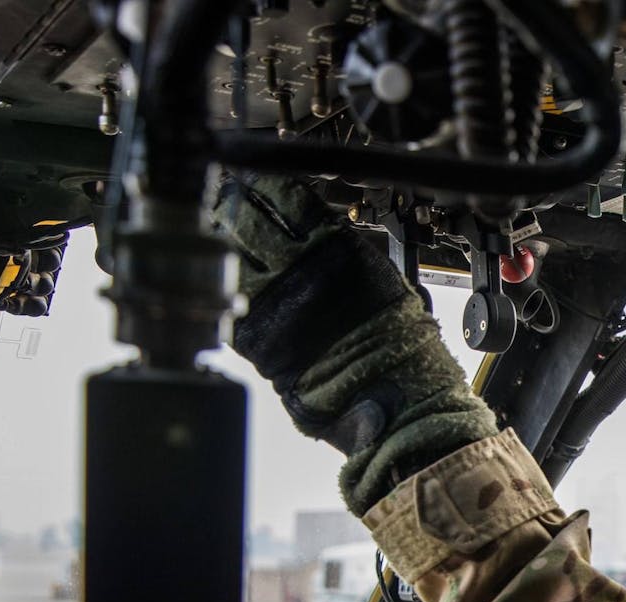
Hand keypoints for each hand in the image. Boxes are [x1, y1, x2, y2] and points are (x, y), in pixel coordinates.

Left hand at [210, 174, 496, 513]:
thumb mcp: (383, 278)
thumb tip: (321, 236)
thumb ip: (344, 254)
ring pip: (227, 256)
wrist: (394, 400)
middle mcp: (297, 269)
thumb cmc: (403, 347)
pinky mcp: (255, 338)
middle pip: (245, 219)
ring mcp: (270, 303)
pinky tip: (229, 280)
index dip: (267, 185)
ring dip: (222, 242)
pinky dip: (225, 285)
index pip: (284, 197)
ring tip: (222, 235)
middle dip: (234, 205)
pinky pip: (228, 300)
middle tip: (230, 197)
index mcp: (333, 247)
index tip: (260, 179)